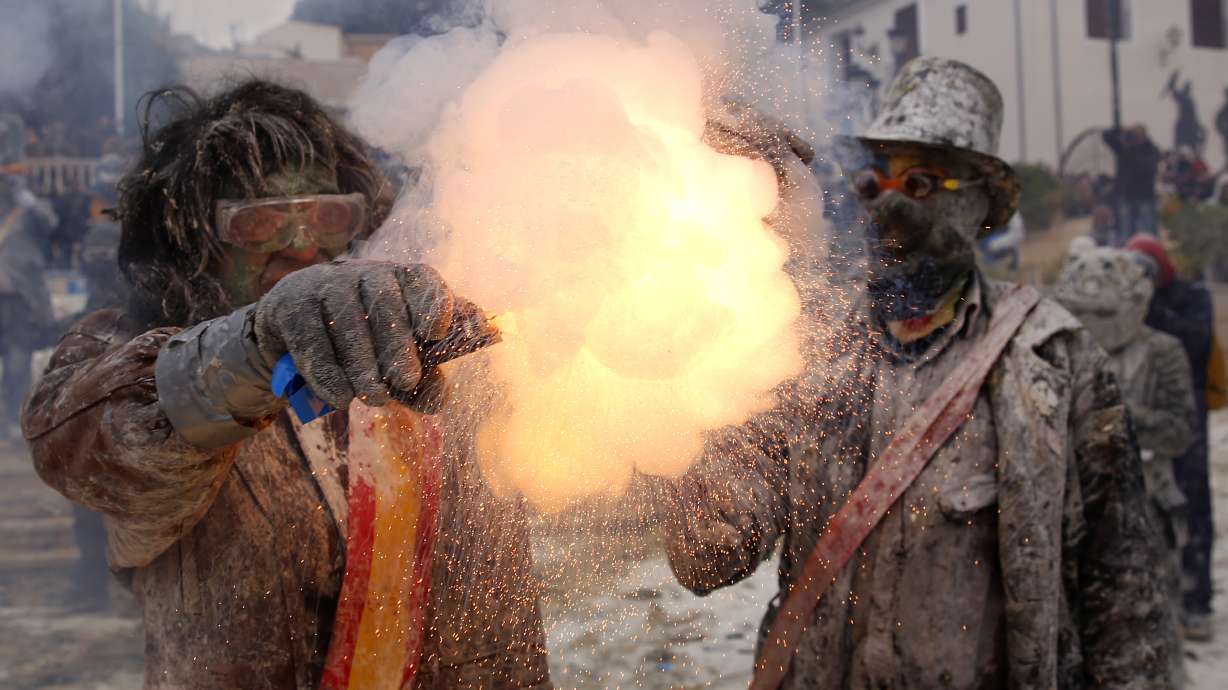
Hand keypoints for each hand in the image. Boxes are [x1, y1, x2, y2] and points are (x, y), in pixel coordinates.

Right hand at [253, 260, 454, 409]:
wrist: (289, 340)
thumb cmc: (358, 350)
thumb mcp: (392, 364)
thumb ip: (419, 381)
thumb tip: (438, 400)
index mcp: (398, 281)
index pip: (420, 279)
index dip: (431, 302)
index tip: (437, 332)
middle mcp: (363, 274)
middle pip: (384, 300)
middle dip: (397, 344)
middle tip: (407, 381)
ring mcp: (324, 285)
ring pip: (346, 320)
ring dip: (362, 364)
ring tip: (375, 398)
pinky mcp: (290, 305)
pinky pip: (311, 338)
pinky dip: (327, 372)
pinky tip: (340, 398)